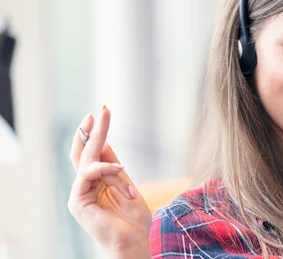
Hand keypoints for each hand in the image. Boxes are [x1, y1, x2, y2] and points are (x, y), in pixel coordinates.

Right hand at [68, 107, 151, 255]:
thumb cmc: (133, 218)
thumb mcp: (125, 183)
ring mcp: (79, 194)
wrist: (135, 241)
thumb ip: (112, 165)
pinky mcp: (78, 201)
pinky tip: (119, 168)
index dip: (93, 133)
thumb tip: (105, 141)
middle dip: (93, 129)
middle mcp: (84, 186)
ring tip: (113, 139)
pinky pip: (88, 174)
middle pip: (84, 152)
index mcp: (95, 182)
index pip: (90, 153)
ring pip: (87, 160)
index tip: (99, 113)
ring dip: (103, 144)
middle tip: (101, 110)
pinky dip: (104, 169)